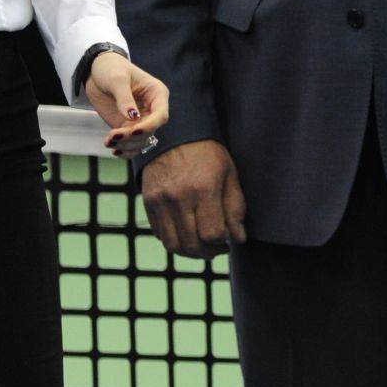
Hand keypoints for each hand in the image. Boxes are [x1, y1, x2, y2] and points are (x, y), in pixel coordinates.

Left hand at [83, 51, 171, 159]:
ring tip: (109, 140)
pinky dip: (123, 149)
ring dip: (126, 145)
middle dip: (133, 137)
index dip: (150, 125)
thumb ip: (124, 98)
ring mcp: (139, 119)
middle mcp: (151, 109)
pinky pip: (130, 143)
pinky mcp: (126, 126)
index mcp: (156, 93)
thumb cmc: (112, 68)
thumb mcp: (117, 79)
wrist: (96, 72)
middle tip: (114, 135)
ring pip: (140, 140)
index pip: (161, 115)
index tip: (134, 131)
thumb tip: (132, 117)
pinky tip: (112, 147)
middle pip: (150, 131)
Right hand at [140, 139, 246, 257]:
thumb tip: (238, 238)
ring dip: (190, 252)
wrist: (173, 133)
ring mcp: (160, 202)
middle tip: (217, 249)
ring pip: (173, 244)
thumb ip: (235, 207)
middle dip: (208, 253)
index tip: (228, 240)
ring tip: (203, 246)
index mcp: (203, 189)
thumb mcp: (229, 173)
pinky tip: (187, 233)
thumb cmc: (207, 153)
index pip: (212, 234)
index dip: (222, 242)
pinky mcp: (148, 203)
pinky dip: (174, 241)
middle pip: (191, 244)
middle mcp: (179, 197)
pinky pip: (160, 234)